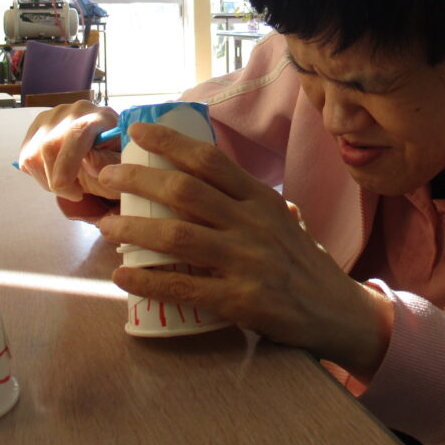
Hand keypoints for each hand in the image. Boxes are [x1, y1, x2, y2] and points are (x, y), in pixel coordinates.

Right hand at [17, 100, 122, 220]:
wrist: (106, 146)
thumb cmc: (117, 158)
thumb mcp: (123, 164)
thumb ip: (111, 163)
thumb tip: (90, 163)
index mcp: (99, 117)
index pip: (76, 133)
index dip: (67, 161)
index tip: (61, 186)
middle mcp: (73, 111)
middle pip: (50, 146)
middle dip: (57, 180)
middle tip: (75, 194)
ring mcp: (52, 117)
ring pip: (33, 154)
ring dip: (47, 180)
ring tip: (69, 185)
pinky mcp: (37, 128)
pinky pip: (26, 157)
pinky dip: (39, 175)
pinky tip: (58, 175)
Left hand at [96, 122, 392, 381]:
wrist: (338, 313)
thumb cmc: (305, 263)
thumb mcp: (283, 220)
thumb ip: (248, 201)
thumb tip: (206, 179)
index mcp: (261, 199)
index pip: (211, 160)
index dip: (171, 142)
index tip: (137, 131)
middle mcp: (253, 223)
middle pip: (186, 191)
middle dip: (139, 180)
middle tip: (108, 175)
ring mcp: (247, 261)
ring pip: (178, 236)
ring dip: (134, 229)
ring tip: (106, 225)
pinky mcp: (241, 300)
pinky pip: (184, 287)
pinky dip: (148, 280)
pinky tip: (122, 276)